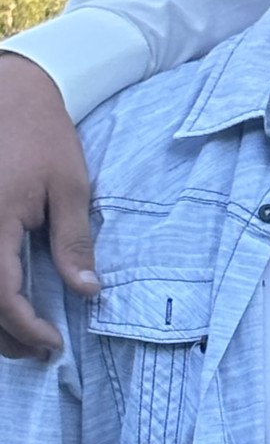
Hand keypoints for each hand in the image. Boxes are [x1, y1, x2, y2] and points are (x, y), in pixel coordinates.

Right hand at [0, 55, 96, 359]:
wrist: (10, 92)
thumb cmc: (41, 134)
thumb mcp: (69, 186)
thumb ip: (73, 242)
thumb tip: (87, 291)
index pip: (1, 297)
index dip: (26, 330)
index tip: (52, 345)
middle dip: (4, 336)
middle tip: (39, 351)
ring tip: (23, 335)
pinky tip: (6, 302)